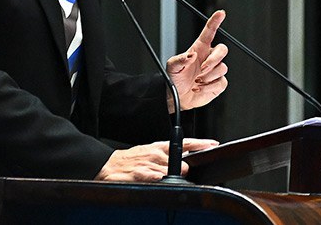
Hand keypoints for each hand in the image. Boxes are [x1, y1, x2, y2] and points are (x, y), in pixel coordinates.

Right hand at [94, 138, 218, 180]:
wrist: (108, 164)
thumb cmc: (132, 160)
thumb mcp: (151, 153)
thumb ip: (169, 157)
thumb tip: (187, 161)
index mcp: (160, 147)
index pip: (184, 143)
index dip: (199, 144)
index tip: (212, 143)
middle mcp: (156, 154)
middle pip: (179, 160)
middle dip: (185, 166)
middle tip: (186, 170)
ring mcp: (147, 163)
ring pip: (167, 168)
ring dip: (173, 173)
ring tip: (175, 174)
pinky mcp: (138, 172)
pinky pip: (151, 175)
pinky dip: (156, 176)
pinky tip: (159, 177)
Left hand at [166, 10, 228, 111]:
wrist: (178, 97)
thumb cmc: (175, 79)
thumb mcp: (172, 67)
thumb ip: (180, 59)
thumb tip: (190, 55)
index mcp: (199, 49)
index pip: (209, 32)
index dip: (215, 22)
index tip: (220, 13)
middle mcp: (208, 57)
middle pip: (222, 50)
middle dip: (214, 59)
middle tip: (202, 69)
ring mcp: (215, 70)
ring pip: (222, 68)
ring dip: (208, 77)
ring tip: (196, 81)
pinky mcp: (219, 83)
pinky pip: (221, 82)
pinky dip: (209, 87)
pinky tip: (200, 88)